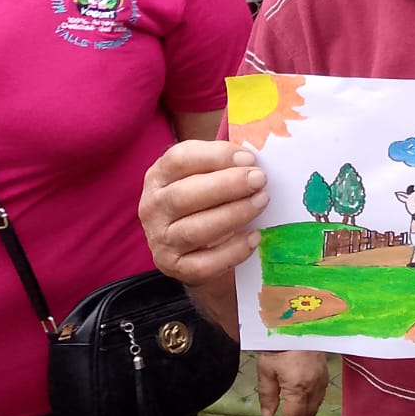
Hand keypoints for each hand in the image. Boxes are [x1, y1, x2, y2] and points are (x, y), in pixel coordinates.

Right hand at [139, 141, 268, 285]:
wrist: (197, 247)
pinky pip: (204, 263)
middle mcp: (152, 207)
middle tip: (260, 179)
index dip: (215, 156)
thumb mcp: (209, 173)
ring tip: (261, 201)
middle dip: (227, 185)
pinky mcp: (175, 267)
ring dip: (234, 214)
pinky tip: (255, 237)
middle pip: (183, 195)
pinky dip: (233, 251)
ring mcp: (160, 240)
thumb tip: (255, 149)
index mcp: (158, 176)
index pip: (178, 159)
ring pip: (194, 230)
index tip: (248, 158)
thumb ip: (226, 160)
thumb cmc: (208, 199)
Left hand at [256, 351, 328, 415]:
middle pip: (307, 415)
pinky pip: (320, 397)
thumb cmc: (278, 344)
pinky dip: (312, 408)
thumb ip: (267, 396)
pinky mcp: (325, 372)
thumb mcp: (266, 370)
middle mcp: (314, 387)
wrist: (298, 321)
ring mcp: (322, 379)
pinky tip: (306, 409)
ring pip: (315, 407)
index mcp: (298, 388)